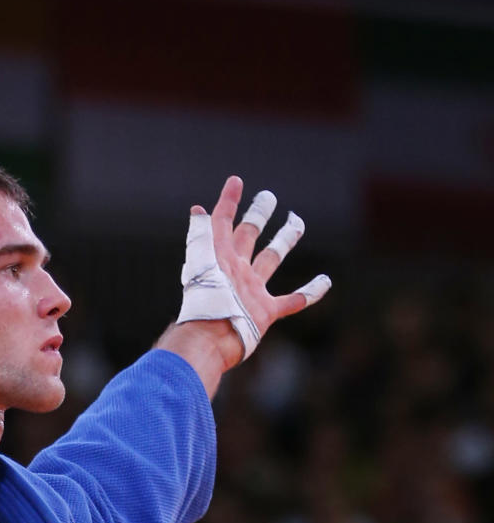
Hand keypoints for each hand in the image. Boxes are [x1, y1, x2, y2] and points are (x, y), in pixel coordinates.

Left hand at [176, 175, 330, 366]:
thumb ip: (200, 236)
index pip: (223, 222)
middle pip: (249, 236)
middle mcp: (236, 271)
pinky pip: (292, 301)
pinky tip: (325, 282)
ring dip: (283, 242)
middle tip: (268, 197)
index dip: (228, 201)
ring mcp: (252, 291)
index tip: (236, 181)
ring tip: (296, 223)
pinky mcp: (265, 313)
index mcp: (220, 257)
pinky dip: (309, 293)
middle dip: (258, 216)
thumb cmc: (204, 304)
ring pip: (271, 260)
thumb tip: (197, 210)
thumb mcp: (200, 264)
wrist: (210, 342)